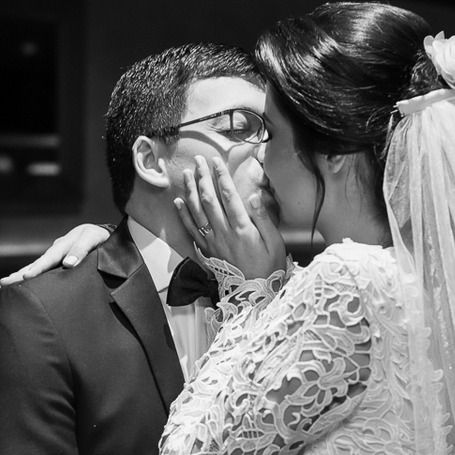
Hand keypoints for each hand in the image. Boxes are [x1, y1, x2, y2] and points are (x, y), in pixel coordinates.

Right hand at [0, 223, 113, 285]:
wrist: (105, 236)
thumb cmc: (101, 238)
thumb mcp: (94, 239)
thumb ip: (82, 249)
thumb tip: (68, 264)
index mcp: (64, 245)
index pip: (49, 258)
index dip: (38, 268)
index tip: (27, 277)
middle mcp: (57, 251)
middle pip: (36, 263)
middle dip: (20, 274)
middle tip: (3, 283)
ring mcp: (56, 257)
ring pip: (37, 267)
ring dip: (21, 275)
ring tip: (3, 284)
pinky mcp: (59, 264)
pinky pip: (44, 271)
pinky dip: (32, 275)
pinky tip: (22, 283)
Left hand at [176, 156, 284, 279]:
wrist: (253, 294)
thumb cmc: (268, 268)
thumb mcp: (275, 243)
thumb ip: (263, 219)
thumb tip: (254, 197)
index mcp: (242, 228)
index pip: (228, 196)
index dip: (221, 176)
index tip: (216, 161)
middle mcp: (224, 233)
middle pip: (209, 199)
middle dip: (203, 177)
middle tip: (199, 161)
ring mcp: (212, 242)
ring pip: (197, 212)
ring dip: (190, 191)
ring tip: (187, 174)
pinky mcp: (206, 250)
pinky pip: (191, 230)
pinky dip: (183, 215)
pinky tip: (179, 202)